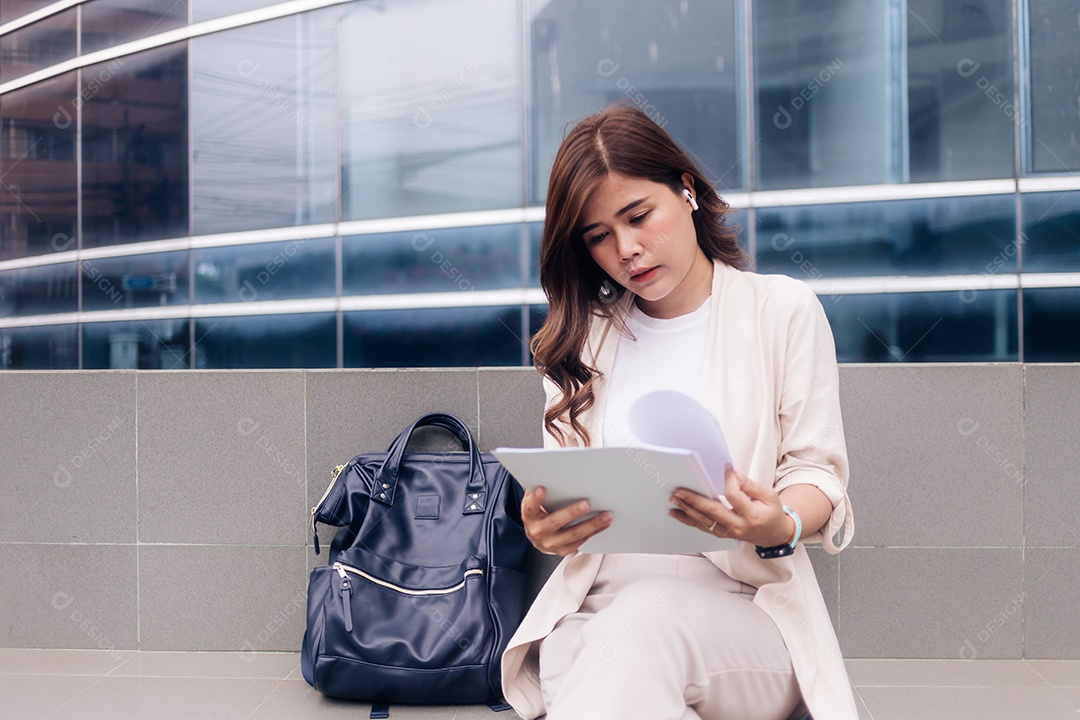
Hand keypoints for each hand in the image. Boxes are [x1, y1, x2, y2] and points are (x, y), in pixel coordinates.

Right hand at [521, 486, 612, 555]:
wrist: (537, 538)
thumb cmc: (539, 514)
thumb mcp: (535, 502)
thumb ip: (540, 491)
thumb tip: (553, 474)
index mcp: (530, 516)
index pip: (530, 506)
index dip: (535, 499)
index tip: (542, 489)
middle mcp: (538, 531)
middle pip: (555, 522)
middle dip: (572, 513)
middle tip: (587, 504)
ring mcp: (550, 543)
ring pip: (573, 534)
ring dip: (591, 525)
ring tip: (606, 515)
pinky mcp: (562, 550)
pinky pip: (581, 541)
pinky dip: (594, 531)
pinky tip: (604, 523)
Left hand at [668, 466, 794, 546]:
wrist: (774, 535)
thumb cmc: (772, 513)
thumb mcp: (769, 496)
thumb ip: (751, 485)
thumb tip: (734, 474)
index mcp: (751, 516)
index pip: (734, 496)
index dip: (729, 481)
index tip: (726, 468)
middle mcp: (738, 527)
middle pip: (713, 512)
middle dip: (694, 500)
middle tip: (679, 490)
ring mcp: (728, 533)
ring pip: (704, 522)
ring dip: (687, 510)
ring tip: (674, 499)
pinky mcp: (722, 534)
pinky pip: (703, 527)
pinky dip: (688, 520)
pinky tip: (676, 513)